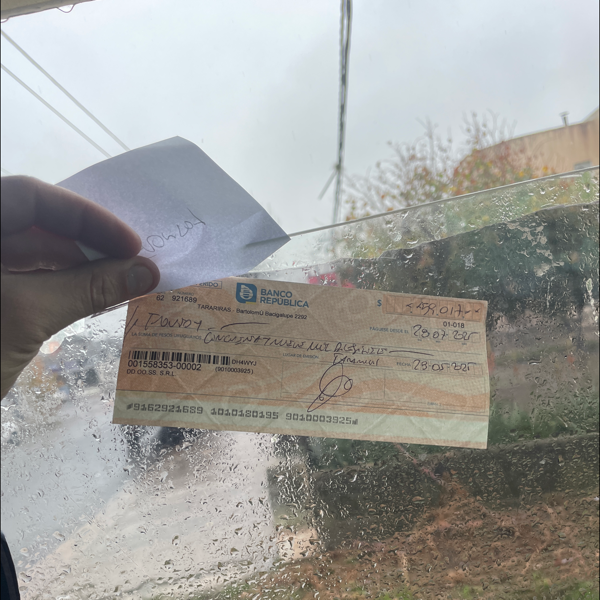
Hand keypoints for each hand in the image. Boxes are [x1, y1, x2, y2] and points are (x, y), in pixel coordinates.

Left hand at [1, 176, 159, 397]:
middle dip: (85, 242)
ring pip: (28, 252)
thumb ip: (90, 287)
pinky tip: (85, 297)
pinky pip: (22, 277)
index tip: (131, 244)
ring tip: (115, 283)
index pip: (31, 198)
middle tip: (129, 265)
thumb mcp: (28, 315)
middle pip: (32, 223)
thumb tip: (148, 272)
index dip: (87, 216)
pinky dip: (56, 285)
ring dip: (75, 266)